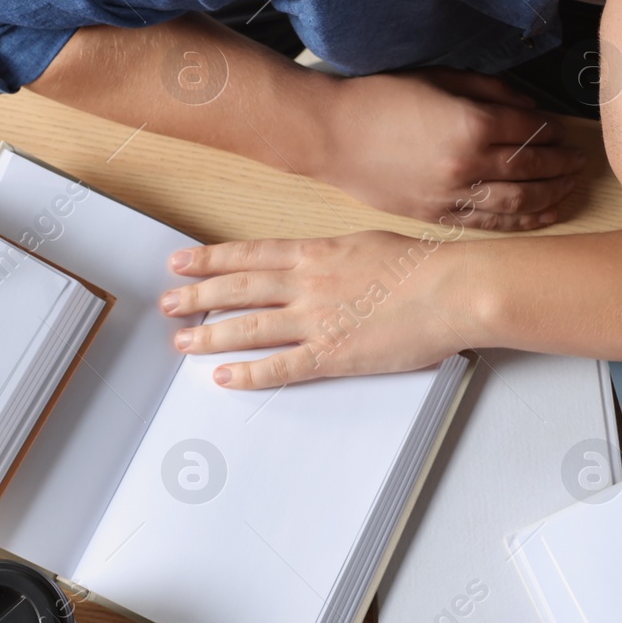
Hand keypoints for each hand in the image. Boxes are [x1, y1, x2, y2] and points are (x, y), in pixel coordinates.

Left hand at [160, 232, 482, 388]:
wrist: (453, 289)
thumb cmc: (423, 268)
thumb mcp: (368, 245)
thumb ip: (335, 256)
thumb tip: (318, 261)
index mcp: (317, 253)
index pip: (249, 255)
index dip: (209, 260)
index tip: (180, 262)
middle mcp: (308, 284)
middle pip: (237, 290)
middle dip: (196, 297)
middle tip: (168, 304)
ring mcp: (317, 320)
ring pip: (248, 327)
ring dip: (209, 335)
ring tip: (182, 342)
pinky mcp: (334, 355)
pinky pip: (280, 367)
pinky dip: (249, 373)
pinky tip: (225, 378)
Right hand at [319, 68, 585, 230]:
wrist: (330, 134)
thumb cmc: (380, 98)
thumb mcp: (439, 77)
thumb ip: (490, 90)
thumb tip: (529, 106)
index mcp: (471, 124)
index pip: (530, 130)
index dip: (553, 131)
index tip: (564, 131)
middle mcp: (467, 164)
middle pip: (532, 169)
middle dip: (562, 166)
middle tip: (579, 162)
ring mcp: (451, 195)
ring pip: (517, 202)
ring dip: (551, 196)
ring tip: (570, 189)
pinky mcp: (435, 215)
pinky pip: (488, 222)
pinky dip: (520, 221)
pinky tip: (542, 216)